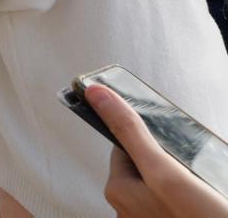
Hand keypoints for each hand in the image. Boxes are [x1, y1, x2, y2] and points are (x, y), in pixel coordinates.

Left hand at [86, 83, 227, 217]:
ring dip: (180, 180)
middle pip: (144, 165)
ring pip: (161, 184)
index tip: (170, 144)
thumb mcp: (164, 170)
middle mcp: (127, 209)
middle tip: (191, 171)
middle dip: (167, 161)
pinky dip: (187, 197)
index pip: (124, 146)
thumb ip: (130, 132)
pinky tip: (203, 201)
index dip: (149, 140)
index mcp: (118, 190)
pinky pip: (173, 202)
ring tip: (201, 188)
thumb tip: (97, 94)